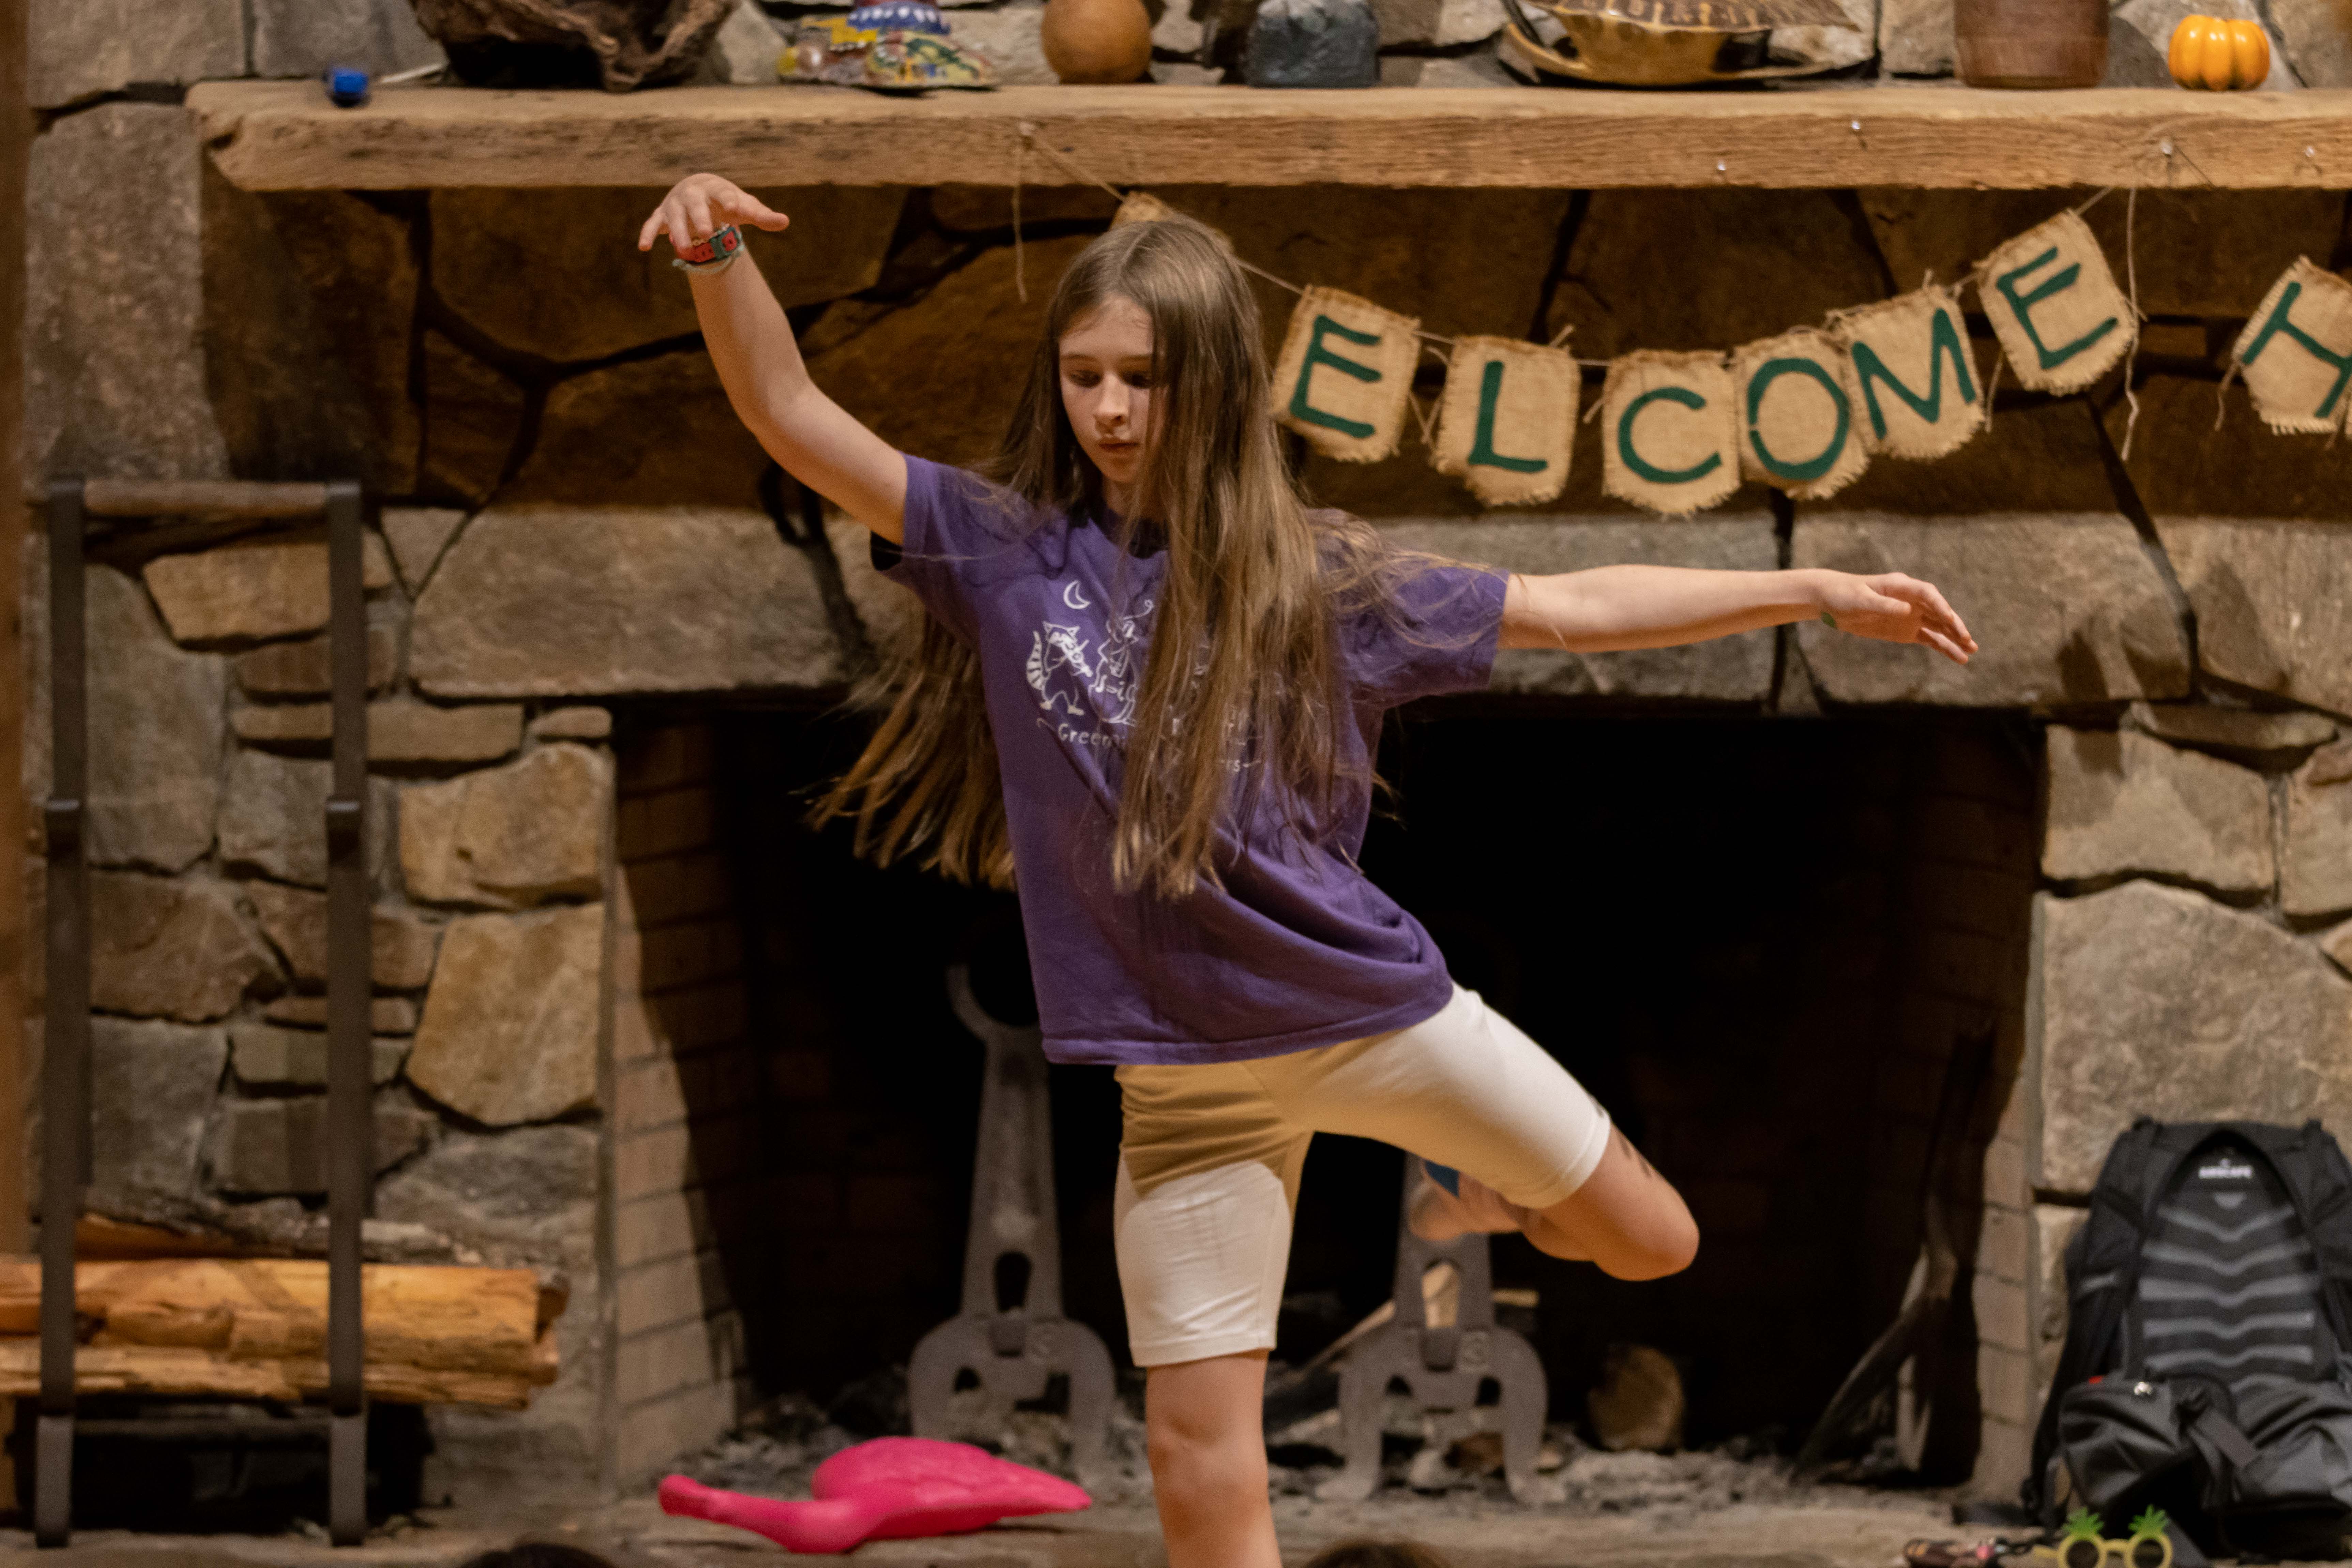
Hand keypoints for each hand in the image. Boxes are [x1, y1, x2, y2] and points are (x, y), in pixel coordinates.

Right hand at [636, 173, 790, 254]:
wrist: (700, 190)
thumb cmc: (727, 201)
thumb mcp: (744, 207)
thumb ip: (761, 216)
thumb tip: (785, 221)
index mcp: (715, 188)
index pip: (723, 193)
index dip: (729, 200)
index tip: (737, 210)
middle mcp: (693, 193)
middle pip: (695, 204)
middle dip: (701, 217)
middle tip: (708, 233)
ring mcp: (676, 204)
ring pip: (675, 217)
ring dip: (678, 232)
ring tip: (684, 250)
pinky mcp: (663, 216)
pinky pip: (653, 224)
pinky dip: (648, 234)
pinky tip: (644, 248)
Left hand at [1813, 571, 1976, 664]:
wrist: (1831, 601)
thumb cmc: (1844, 595)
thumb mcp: (1860, 600)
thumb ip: (1883, 605)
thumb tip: (1907, 610)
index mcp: (1901, 587)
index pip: (1927, 593)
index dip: (1939, 605)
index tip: (1949, 619)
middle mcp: (1911, 600)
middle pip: (1939, 611)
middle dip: (1954, 625)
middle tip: (1967, 640)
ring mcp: (1911, 615)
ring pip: (1938, 627)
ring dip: (1954, 638)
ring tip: (1971, 651)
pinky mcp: (1906, 630)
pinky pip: (1929, 638)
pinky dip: (1943, 646)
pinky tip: (1957, 657)